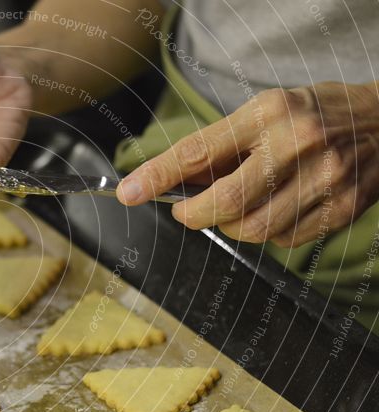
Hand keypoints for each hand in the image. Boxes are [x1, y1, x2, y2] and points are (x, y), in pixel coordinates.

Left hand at [116, 82, 378, 246]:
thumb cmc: (311, 113)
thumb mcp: (263, 111)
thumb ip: (219, 146)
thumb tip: (169, 181)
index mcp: (269, 114)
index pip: (199, 151)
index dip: (158, 176)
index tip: (128, 193)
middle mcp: (298, 145)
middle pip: (226, 203)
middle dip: (194, 214)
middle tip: (184, 210)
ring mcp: (325, 180)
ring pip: (253, 229)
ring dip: (230, 225)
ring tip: (235, 206)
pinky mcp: (342, 208)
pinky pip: (284, 239)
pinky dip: (266, 231)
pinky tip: (273, 209)